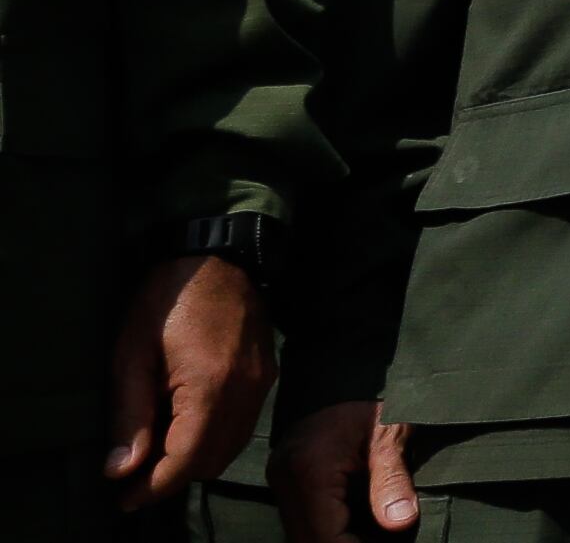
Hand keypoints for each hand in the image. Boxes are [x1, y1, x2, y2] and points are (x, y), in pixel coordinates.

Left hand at [106, 253, 271, 508]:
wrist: (217, 253)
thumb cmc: (166, 300)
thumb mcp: (132, 356)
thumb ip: (130, 416)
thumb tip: (121, 470)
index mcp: (210, 388)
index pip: (184, 461)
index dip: (152, 487)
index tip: (124, 498)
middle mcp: (245, 392)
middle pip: (210, 461)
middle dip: (172, 476)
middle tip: (135, 476)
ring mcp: (261, 383)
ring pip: (230, 447)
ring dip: (195, 459)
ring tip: (158, 452)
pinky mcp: (267, 375)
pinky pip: (242, 425)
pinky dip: (214, 438)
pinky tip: (187, 425)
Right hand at [273, 400, 409, 541]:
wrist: (345, 366)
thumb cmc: (373, 396)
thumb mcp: (390, 435)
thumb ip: (392, 481)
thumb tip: (400, 524)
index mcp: (308, 471)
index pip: (324, 537)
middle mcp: (285, 480)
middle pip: (307, 540)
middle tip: (382, 539)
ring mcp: (281, 480)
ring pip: (301, 533)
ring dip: (334, 539)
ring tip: (372, 533)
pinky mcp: (286, 478)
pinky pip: (303, 518)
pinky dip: (328, 527)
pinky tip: (356, 524)